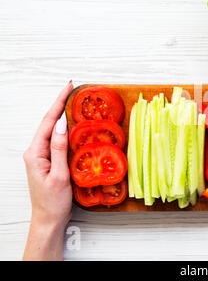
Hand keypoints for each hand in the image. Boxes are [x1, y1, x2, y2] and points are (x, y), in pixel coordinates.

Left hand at [23, 81, 73, 259]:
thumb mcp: (60, 174)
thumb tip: (62, 124)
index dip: (59, 102)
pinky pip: (56, 140)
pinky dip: (64, 129)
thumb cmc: (53, 201)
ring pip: (52, 130)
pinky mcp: (47, 160)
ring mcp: (41, 155)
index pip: (49, 121)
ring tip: (73, 102)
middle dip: (60, 104)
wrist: (48, 218)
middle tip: (72, 89)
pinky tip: (72, 125)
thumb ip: (60, 148)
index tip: (68, 88)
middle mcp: (35, 151)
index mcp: (35, 153)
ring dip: (62, 115)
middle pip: (49, 122)